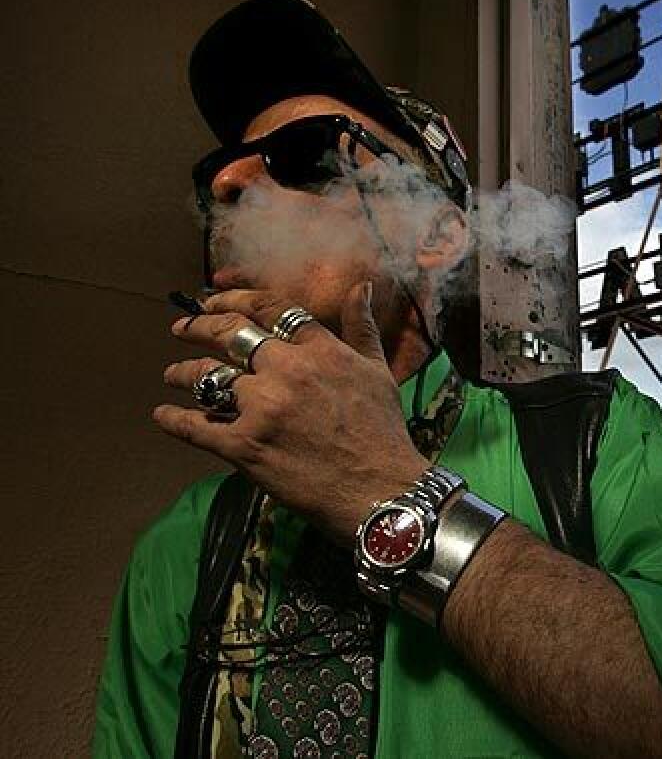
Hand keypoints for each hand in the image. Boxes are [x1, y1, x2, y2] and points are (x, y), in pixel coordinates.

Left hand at [154, 281, 431, 544]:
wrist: (381, 491)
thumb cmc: (383, 433)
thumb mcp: (379, 372)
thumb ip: (362, 327)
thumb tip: (361, 286)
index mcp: (320, 350)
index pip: (269, 309)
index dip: (234, 298)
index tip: (212, 300)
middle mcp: (287, 371)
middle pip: (229, 334)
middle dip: (198, 326)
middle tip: (180, 327)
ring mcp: (262, 408)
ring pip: (207, 377)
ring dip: (183, 372)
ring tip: (172, 374)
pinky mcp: (245, 446)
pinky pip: (196, 427)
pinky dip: (174, 420)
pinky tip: (162, 415)